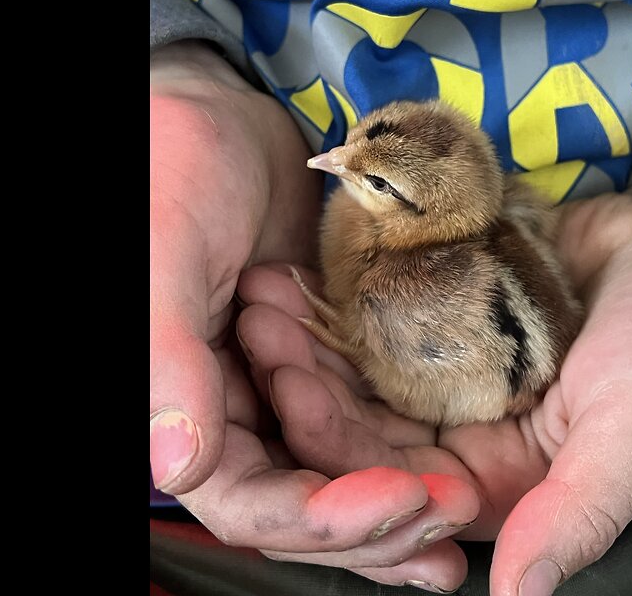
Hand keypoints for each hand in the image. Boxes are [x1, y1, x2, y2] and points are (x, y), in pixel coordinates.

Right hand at [150, 41, 478, 590]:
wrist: (221, 110)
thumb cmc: (172, 162)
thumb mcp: (167, 251)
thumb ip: (168, 357)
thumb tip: (180, 466)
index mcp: (177, 405)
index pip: (246, 498)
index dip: (319, 517)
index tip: (397, 498)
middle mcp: (228, 413)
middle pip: (304, 502)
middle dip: (378, 521)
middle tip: (451, 516)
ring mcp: (280, 389)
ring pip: (344, 470)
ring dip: (403, 496)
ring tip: (464, 510)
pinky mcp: (327, 359)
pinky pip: (369, 416)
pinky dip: (408, 443)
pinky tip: (456, 461)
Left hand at [236, 156, 631, 594]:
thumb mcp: (630, 428)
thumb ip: (576, 511)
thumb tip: (520, 594)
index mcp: (490, 483)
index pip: (391, 479)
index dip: (337, 441)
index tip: (294, 389)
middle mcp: (457, 434)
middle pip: (358, 422)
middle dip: (305, 380)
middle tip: (260, 327)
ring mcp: (443, 372)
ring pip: (356, 365)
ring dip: (310, 333)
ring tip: (266, 288)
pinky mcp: (438, 314)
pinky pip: (376, 307)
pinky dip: (339, 288)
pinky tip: (301, 260)